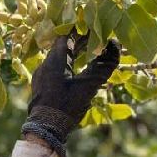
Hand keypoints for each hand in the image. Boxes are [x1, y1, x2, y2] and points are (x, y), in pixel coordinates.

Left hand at [22, 34, 120, 156]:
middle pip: (62, 45)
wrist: (45, 128)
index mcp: (55, 60)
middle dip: (78, 40)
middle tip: (95, 38)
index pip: (67, 35)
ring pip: (58, 56)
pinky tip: (76, 70)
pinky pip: (54, 67)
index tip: (94, 27)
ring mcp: (40, 74)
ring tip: (88, 52)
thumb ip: (103, 66)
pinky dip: (66, 63)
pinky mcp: (40, 84)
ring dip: (73, 53)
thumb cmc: (67, 106)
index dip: (81, 29)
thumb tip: (115, 46)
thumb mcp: (89, 86)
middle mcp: (45, 64)